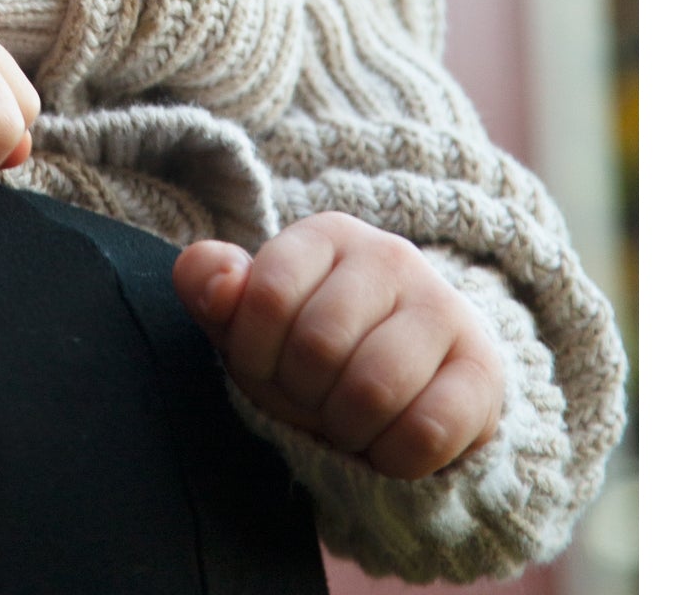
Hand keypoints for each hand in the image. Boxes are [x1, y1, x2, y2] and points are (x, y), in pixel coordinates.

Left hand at [173, 212, 505, 480]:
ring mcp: (444, 308)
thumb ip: (209, 287)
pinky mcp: (483, 370)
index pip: (267, 295)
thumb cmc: (307, 352)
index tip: (267, 368)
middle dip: (302, 396)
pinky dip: (394, 458)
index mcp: (327, 233)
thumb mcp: (247, 321)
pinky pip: (427, 431)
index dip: (254, 355)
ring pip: (373, 388)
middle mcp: (391, 255)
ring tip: (350, 419)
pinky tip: (390, 441)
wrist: (406, 389)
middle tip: (314, 399)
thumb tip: (219, 283)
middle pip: (319, 346)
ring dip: (347, 428)